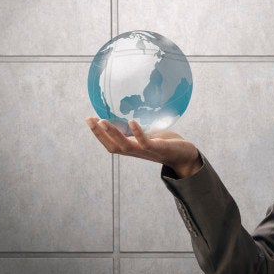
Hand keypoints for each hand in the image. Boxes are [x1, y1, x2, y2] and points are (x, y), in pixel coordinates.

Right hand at [85, 117, 201, 177]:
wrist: (184, 156)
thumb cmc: (165, 144)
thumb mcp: (148, 136)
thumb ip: (137, 132)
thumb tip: (126, 118)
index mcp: (132, 149)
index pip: (110, 143)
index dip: (98, 134)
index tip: (89, 119)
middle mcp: (136, 152)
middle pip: (113, 146)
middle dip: (100, 133)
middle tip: (90, 119)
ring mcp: (147, 151)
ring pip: (126, 146)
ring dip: (113, 134)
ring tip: (103, 121)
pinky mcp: (159, 148)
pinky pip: (145, 143)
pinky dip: (138, 133)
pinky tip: (132, 121)